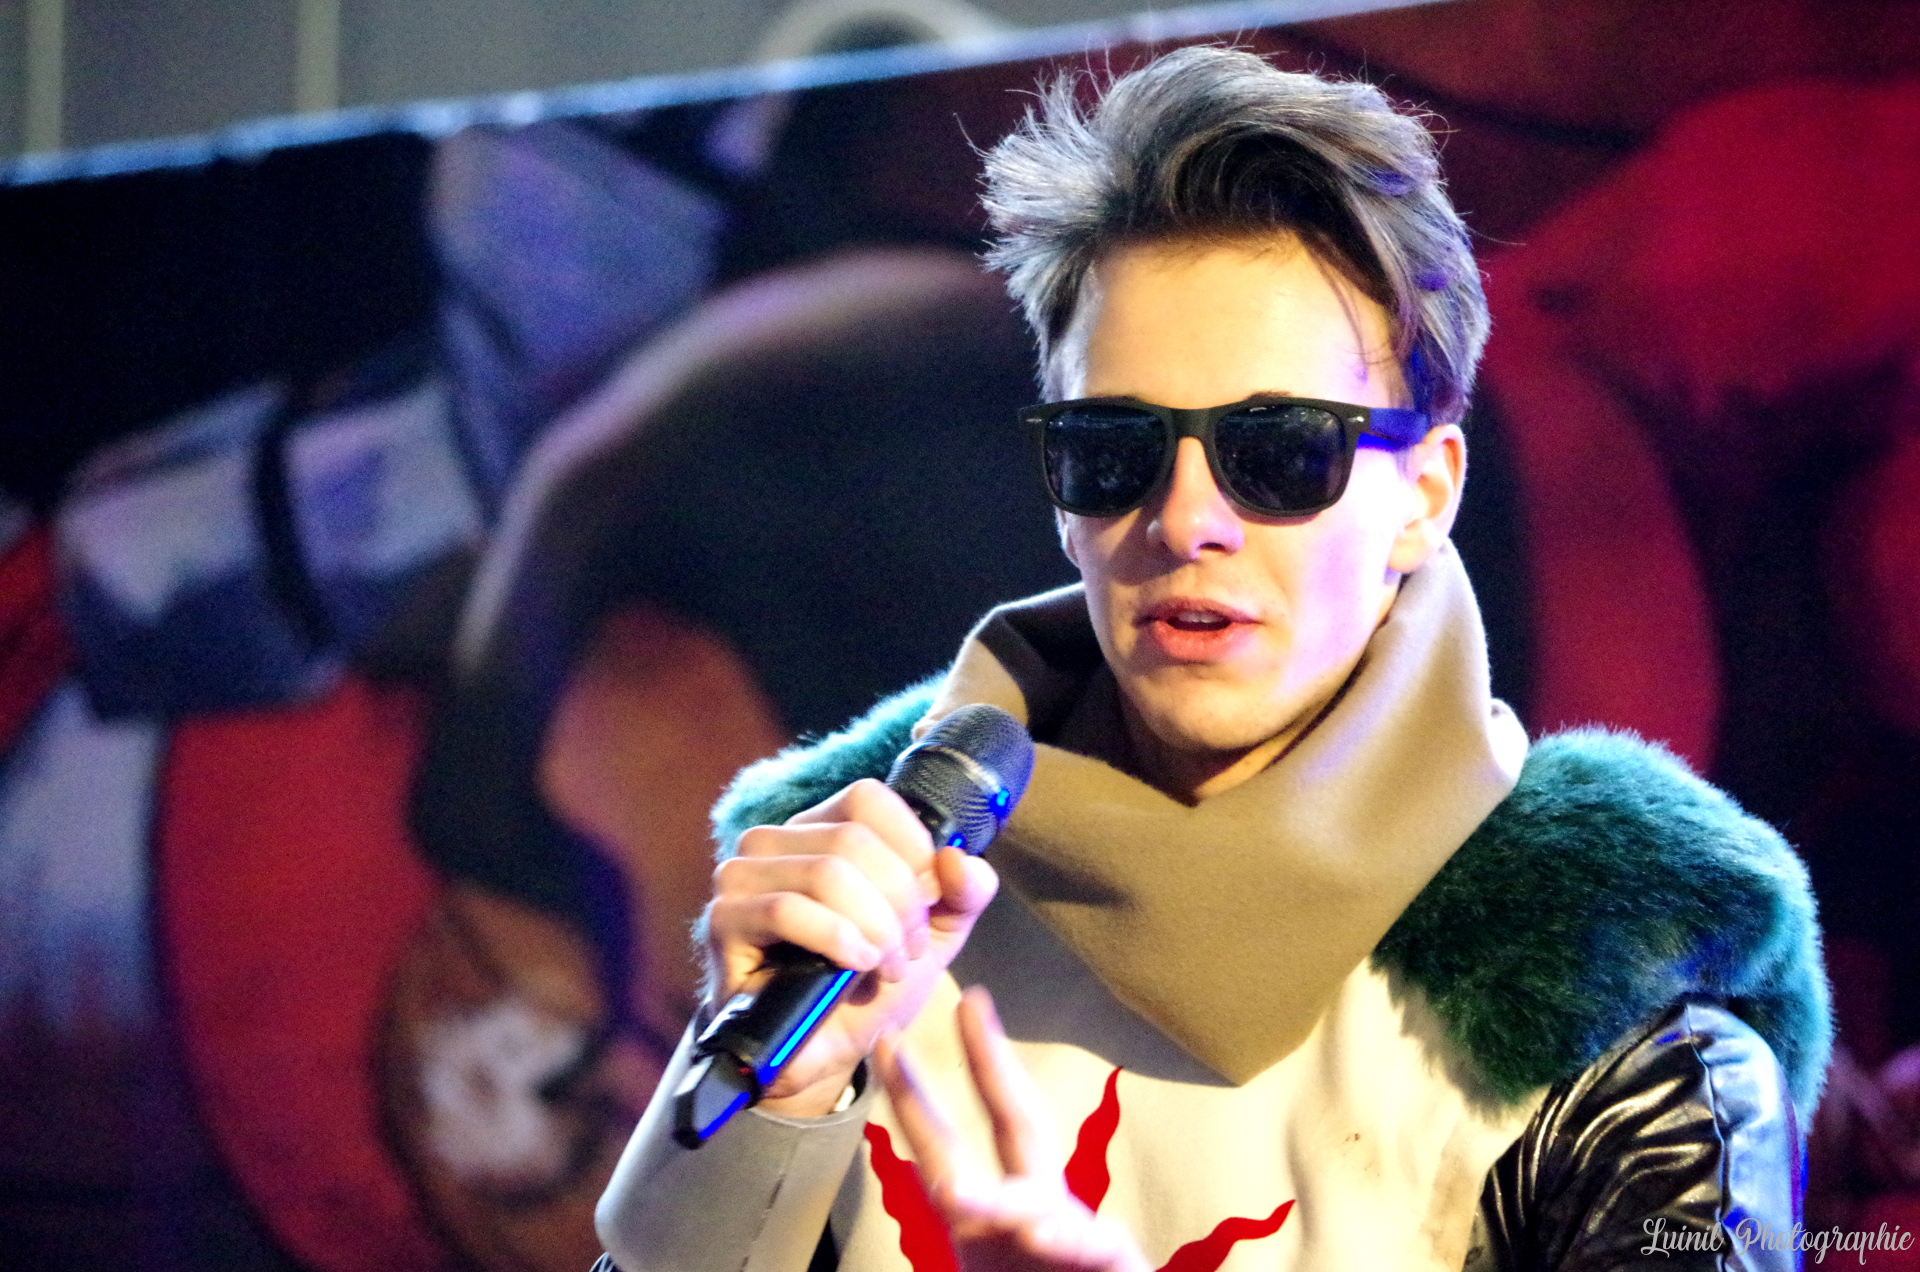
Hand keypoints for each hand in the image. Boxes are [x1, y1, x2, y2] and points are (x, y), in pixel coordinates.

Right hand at [703, 779, 998, 1115]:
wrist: (826, 1051)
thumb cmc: (872, 982)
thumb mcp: (937, 932)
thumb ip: (965, 890)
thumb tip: (957, 857)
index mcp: (820, 827)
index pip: (869, 799)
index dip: (912, 849)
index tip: (928, 903)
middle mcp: (774, 841)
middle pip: (853, 840)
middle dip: (899, 902)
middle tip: (909, 951)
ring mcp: (741, 878)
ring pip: (826, 873)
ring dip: (873, 926)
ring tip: (886, 966)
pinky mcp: (724, 921)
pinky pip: (787, 910)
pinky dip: (836, 937)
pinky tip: (856, 966)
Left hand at [876, 988, 1150, 1271]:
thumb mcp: (990, 1254)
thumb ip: (970, 1217)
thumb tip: (925, 1193)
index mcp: (1001, 1212)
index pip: (952, 1148)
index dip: (919, 1097)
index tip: (889, 1043)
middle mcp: (1040, 1211)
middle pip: (1016, 1127)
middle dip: (992, 1065)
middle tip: (970, 1005)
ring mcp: (1076, 1238)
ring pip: (1038, 1207)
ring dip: (998, 1200)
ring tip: (958, 1196)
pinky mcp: (1114, 1263)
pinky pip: (1092, 1249)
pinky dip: (1071, 1242)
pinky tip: (1044, 1232)